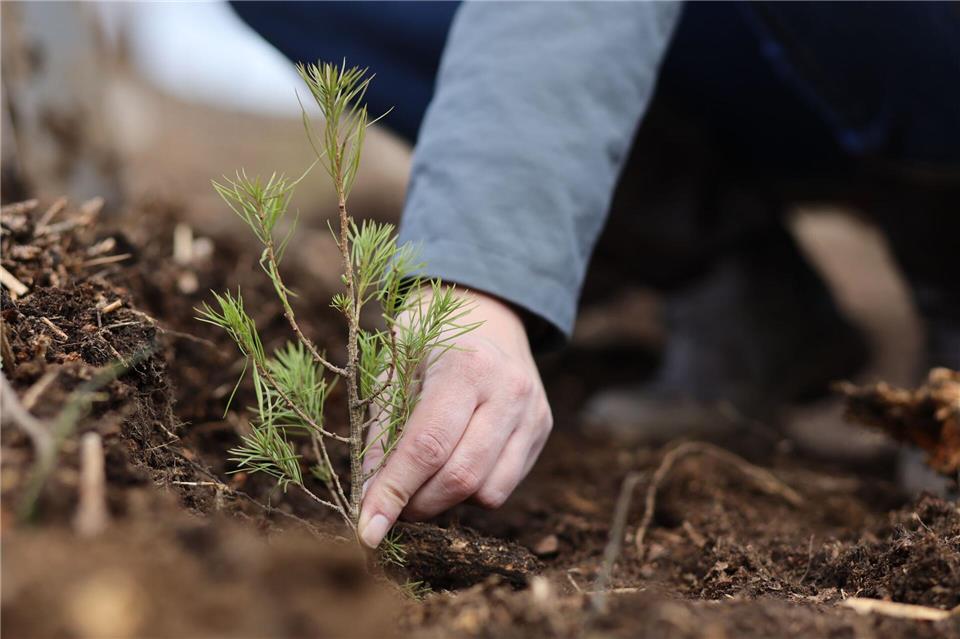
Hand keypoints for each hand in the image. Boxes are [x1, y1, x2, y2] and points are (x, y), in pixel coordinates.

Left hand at [358, 289, 552, 547]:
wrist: (486, 311)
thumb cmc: (428, 340)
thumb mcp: (394, 369)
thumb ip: (382, 432)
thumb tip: (369, 497)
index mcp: (466, 366)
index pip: (427, 447)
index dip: (394, 492)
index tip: (367, 530)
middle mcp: (508, 390)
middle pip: (460, 477)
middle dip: (417, 504)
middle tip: (390, 504)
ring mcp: (532, 411)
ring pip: (487, 491)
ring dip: (446, 501)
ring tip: (423, 479)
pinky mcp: (542, 428)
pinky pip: (504, 485)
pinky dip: (472, 490)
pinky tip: (455, 464)